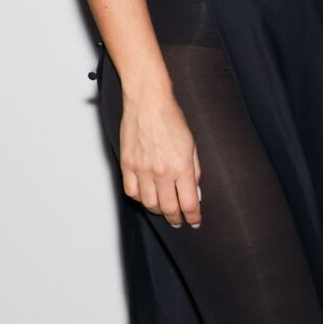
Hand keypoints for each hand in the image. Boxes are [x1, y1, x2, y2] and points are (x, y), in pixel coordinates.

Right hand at [119, 86, 201, 226]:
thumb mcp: (192, 145)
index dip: (193, 217)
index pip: (189, 203)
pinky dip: (139, 199)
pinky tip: (146, 197)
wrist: (148, 102)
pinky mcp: (127, 165)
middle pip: (168, 208)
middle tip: (179, 221)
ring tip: (164, 210)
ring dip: (158, 211)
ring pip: (149, 204)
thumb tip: (195, 190)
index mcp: (181, 167)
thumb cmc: (171, 119)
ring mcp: (142, 170)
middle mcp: (161, 172)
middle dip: (176, 219)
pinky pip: (132, 192)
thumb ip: (195, 170)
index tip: (195, 221)